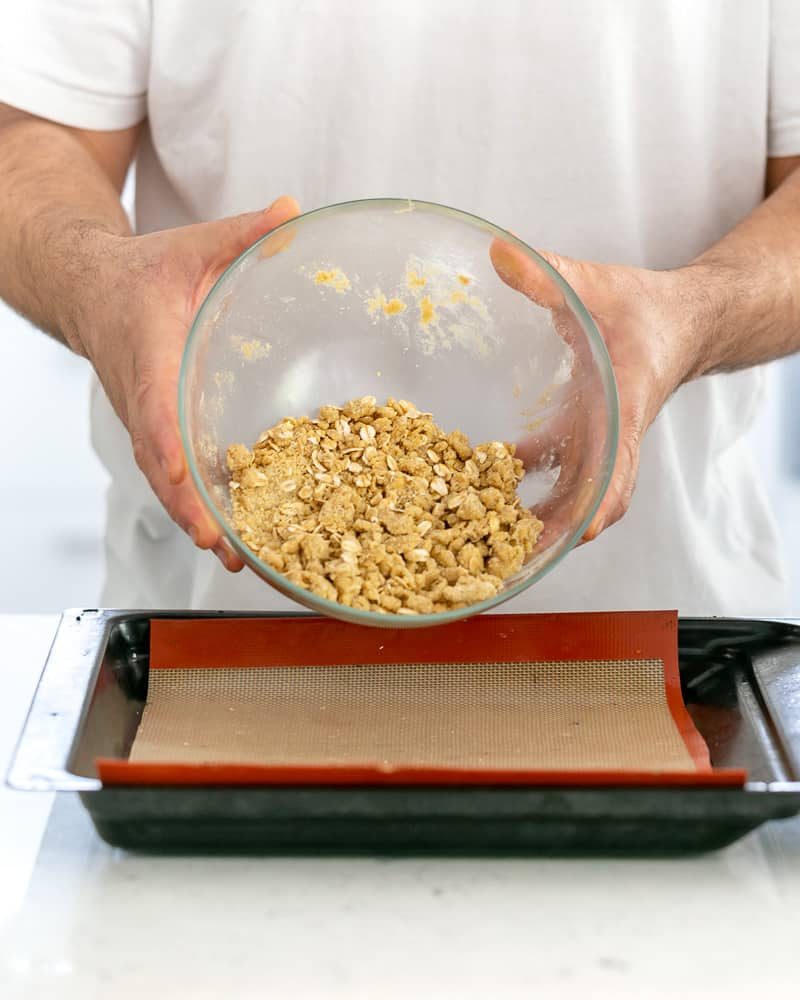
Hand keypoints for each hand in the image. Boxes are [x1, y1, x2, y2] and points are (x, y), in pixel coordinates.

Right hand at [64, 196, 300, 568]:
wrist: (89, 292)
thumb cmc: (141, 274)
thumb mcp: (190, 248)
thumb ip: (241, 234)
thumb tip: (294, 211)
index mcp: (148, 354)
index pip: (155, 410)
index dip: (169, 449)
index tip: (186, 481)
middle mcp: (142, 400)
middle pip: (159, 465)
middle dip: (189, 508)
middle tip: (223, 547)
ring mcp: (147, 423)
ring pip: (165, 480)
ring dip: (197, 520)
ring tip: (239, 559)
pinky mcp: (157, 433)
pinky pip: (175, 475)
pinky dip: (199, 507)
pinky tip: (237, 535)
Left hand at [491, 240, 701, 540]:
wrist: (676, 322)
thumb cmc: (645, 310)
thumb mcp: (596, 285)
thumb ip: (549, 274)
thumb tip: (498, 251)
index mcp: (625, 406)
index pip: (619, 466)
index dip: (599, 502)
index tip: (577, 534)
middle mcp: (612, 436)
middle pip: (591, 501)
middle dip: (556, 534)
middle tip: (512, 562)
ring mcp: (596, 441)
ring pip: (570, 495)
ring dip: (537, 519)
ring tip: (491, 546)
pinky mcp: (580, 436)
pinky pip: (552, 471)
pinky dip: (522, 484)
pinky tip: (482, 486)